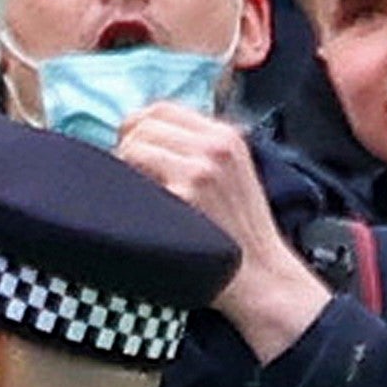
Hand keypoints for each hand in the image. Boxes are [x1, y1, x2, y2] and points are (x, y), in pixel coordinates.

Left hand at [108, 100, 325, 356]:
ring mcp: (201, 168)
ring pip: (133, 145)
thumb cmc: (241, 236)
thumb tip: (143, 137)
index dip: (137, 126)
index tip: (130, 149)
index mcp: (228, 137)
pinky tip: (136, 210)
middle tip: (129, 178)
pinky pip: (132, 175)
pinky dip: (125, 189)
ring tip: (136, 196)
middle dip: (127, 147)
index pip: (162, 109)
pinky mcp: (186, 193)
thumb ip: (199, 151)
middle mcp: (216, 146)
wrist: (263, 277)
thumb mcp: (235, 176)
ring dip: (123, 169)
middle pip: (143, 123)